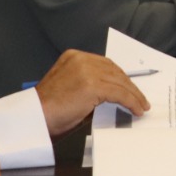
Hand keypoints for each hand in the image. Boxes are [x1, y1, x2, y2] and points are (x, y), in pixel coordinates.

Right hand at [34, 50, 150, 134]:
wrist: (33, 119)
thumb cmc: (48, 109)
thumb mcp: (71, 87)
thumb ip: (91, 83)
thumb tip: (115, 92)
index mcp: (74, 57)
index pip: (106, 65)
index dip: (120, 77)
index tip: (131, 87)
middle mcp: (81, 59)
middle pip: (115, 71)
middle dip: (130, 86)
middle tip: (140, 98)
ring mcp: (87, 71)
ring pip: (120, 82)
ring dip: (134, 95)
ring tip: (141, 106)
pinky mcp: (93, 85)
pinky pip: (120, 93)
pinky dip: (131, 102)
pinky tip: (136, 109)